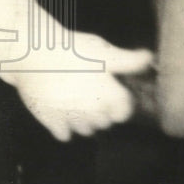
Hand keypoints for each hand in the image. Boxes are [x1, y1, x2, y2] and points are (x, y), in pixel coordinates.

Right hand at [13, 36, 152, 140]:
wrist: (35, 54)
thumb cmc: (73, 50)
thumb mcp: (105, 51)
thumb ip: (128, 60)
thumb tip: (149, 58)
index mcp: (110, 96)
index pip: (124, 113)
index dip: (121, 103)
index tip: (115, 94)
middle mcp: (93, 112)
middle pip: (105, 122)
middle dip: (104, 112)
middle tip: (95, 95)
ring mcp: (71, 119)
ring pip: (86, 130)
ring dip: (86, 121)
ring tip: (80, 104)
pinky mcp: (50, 122)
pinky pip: (64, 134)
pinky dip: (65, 128)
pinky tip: (63, 113)